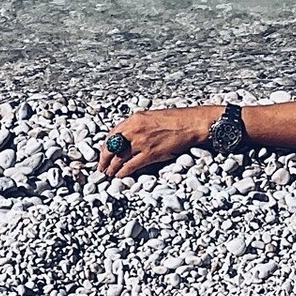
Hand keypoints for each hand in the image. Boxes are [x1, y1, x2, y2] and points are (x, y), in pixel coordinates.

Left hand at [97, 106, 216, 179]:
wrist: (192, 123)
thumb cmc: (176, 120)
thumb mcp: (152, 118)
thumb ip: (138, 127)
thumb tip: (127, 140)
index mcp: (135, 119)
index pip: (111, 135)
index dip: (105, 147)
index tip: (104, 154)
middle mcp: (134, 130)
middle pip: (110, 148)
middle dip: (104, 160)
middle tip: (102, 168)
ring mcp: (141, 142)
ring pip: (118, 159)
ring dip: (112, 169)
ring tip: (110, 175)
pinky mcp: (149, 154)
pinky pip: (130, 167)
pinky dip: (123, 173)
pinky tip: (121, 177)